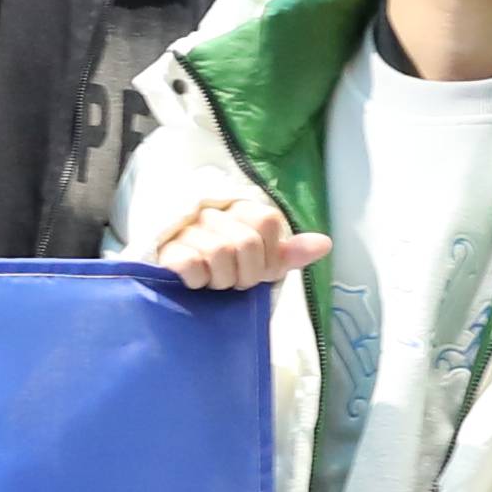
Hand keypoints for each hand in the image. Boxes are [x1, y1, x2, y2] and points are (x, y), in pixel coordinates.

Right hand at [146, 189, 326, 297]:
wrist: (176, 272)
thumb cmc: (225, 266)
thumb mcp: (262, 260)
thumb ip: (290, 253)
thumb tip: (325, 244)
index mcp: (240, 209)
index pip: (268, 221)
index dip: (268, 255)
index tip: (256, 268)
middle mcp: (213, 212)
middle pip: (246, 243)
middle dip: (244, 274)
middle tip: (234, 280)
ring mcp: (188, 228)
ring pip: (220, 253)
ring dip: (221, 279)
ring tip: (213, 280)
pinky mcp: (166, 249)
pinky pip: (191, 265)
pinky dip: (197, 280)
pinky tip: (194, 281)